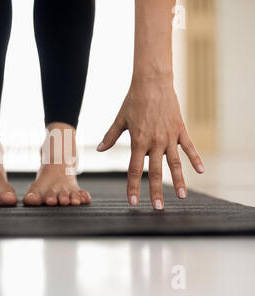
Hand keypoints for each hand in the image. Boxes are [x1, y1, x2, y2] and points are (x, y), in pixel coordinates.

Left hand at [97, 78, 203, 209]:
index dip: (133, 187)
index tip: (133, 202)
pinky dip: (195, 159)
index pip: (134, 170)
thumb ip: (110, 137)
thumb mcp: (120, 119)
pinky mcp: (180, 130)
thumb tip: (99, 149)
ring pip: (175, 163)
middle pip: (156, 172)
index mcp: (138, 141)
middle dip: (156, 191)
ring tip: (182, 197)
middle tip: (158, 207)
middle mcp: (155, 142)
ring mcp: (169, 137)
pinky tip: (201, 171)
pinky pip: (189, 147)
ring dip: (179, 181)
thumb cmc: (134, 100)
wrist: (152, 82)